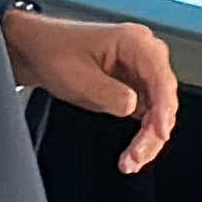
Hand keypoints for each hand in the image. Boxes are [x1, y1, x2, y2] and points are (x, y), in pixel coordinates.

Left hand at [5, 5, 177, 175]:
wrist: (37, 51)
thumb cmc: (54, 53)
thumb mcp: (79, 78)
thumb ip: (110, 94)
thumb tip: (134, 108)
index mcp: (134, 41)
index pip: (161, 78)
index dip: (163, 108)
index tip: (159, 133)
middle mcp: (144, 53)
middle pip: (164, 96)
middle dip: (154, 130)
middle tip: (137, 155)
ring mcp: (141, 71)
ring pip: (159, 110)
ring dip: (149, 137)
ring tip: (131, 160)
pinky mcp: (135, 86)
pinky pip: (148, 114)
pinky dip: (142, 134)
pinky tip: (132, 152)